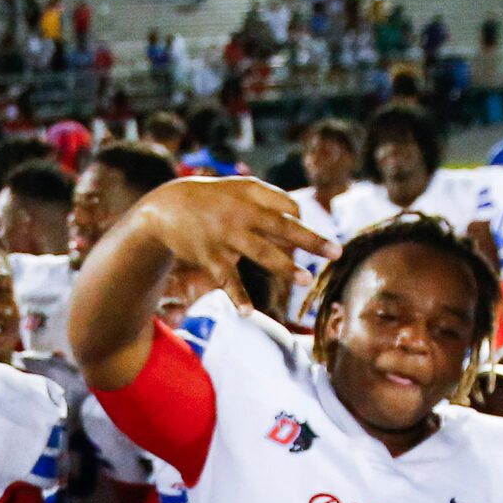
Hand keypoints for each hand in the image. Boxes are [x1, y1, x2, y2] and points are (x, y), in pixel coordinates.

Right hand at [134, 179, 336, 312]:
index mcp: (251, 194)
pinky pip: (229, 279)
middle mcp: (242, 214)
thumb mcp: (237, 190)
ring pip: (261, 253)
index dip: (300, 223)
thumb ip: (267, 200)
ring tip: (307, 281)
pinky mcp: (211, 256)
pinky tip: (247, 312)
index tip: (305, 238)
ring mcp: (227, 236)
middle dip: (311, 240)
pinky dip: (238, 296)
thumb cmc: (210, 200)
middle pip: (283, 226)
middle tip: (337, 252)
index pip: (288, 208)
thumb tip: (299, 215)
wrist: (165, 208)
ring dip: (285, 268)